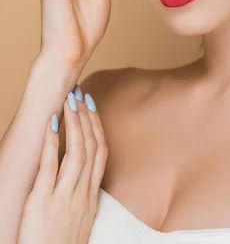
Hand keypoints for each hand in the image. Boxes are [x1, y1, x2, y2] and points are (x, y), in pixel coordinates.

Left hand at [17, 90, 107, 243]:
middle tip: (81, 95)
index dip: (97, 126)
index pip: (101, 153)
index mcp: (91, 197)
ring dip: (74, 123)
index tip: (91, 106)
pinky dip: (52, 142)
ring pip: (77, 152)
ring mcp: (64, 197)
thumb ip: (81, 195)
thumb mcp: (80, 219)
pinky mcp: (43, 202)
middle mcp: (82, 194)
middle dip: (87, 118)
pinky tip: (50, 124)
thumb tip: (79, 173)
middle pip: (92, 147)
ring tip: (68, 102)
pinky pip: (50, 167)